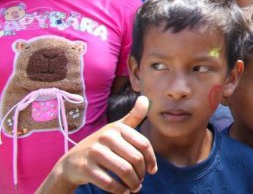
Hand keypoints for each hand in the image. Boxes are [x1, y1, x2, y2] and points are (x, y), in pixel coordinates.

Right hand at [38, 95, 156, 193]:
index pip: (143, 144)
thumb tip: (146, 98)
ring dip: (133, 183)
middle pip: (135, 159)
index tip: (153, 170)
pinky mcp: (85, 168)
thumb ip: (132, 117)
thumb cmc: (100, 146)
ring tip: (134, 188)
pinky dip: (120, 190)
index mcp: (117, 128)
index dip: (151, 159)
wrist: (70, 162)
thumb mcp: (115, 129)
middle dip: (141, 173)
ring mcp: (94, 152)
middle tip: (141, 181)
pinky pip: (109, 182)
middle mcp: (106, 137)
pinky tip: (123, 192)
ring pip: (124, 171)